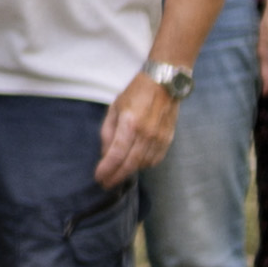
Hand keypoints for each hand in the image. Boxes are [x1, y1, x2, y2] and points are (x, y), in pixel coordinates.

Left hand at [92, 70, 181, 187]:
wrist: (165, 82)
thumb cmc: (136, 92)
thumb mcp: (115, 108)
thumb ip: (108, 132)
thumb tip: (106, 153)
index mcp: (130, 123)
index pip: (116, 154)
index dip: (107, 169)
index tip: (98, 177)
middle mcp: (147, 133)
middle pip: (130, 164)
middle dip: (116, 176)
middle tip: (106, 184)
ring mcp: (160, 137)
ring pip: (143, 164)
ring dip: (129, 172)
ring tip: (117, 174)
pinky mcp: (168, 139)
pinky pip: (155, 159)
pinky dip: (144, 165)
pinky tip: (135, 165)